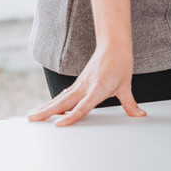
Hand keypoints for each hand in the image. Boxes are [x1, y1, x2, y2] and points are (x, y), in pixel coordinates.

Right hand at [27, 45, 144, 126]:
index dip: (71, 116)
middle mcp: (85, 87)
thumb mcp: (126, 85)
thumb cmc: (120, 63)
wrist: (113, 45)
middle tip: (31, 119)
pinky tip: (47, 109)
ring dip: (46, 107)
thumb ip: (130, 104)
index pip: (83, 106)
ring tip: (32, 116)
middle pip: (63, 102)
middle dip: (46, 112)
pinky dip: (55, 102)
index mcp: (97, 88)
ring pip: (60, 98)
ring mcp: (80, 84)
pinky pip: (65, 95)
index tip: (59, 125)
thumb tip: (140, 115)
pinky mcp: (79, 83)